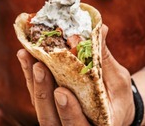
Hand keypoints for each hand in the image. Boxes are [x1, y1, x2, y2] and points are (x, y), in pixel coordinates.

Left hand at [16, 25, 134, 124]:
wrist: (113, 109)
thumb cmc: (119, 96)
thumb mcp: (118, 80)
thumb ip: (105, 60)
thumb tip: (100, 28)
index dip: (68, 112)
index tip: (61, 91)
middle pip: (52, 120)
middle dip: (43, 93)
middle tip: (39, 67)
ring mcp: (57, 121)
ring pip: (40, 108)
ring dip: (33, 81)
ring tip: (26, 54)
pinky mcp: (48, 109)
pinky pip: (36, 97)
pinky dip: (29, 76)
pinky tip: (25, 56)